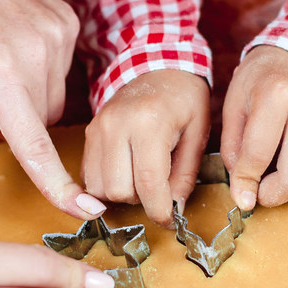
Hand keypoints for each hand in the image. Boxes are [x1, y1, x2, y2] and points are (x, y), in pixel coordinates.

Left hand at [0, 0, 104, 219]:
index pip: (34, 145)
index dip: (59, 185)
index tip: (86, 213)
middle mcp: (37, 54)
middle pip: (41, 122)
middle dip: (16, 120)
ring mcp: (59, 35)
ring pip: (53, 97)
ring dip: (28, 95)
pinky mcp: (68, 22)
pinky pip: (60, 69)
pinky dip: (38, 69)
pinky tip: (11, 40)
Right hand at [82, 70, 209, 225]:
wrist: (158, 67)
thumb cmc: (185, 99)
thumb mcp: (198, 134)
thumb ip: (186, 175)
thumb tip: (173, 210)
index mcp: (149, 122)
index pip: (148, 183)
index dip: (159, 210)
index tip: (170, 220)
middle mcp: (117, 125)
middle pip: (119, 190)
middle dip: (141, 200)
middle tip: (158, 188)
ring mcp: (98, 128)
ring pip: (99, 188)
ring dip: (122, 194)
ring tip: (142, 178)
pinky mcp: (88, 133)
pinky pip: (89, 176)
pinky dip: (107, 185)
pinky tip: (127, 172)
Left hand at [221, 46, 287, 208]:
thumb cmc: (260, 81)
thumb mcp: (234, 106)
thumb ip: (234, 149)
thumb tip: (243, 191)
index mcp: (276, 96)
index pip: (258, 156)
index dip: (244, 183)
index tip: (241, 196)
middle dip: (273, 196)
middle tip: (261, 192)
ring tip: (286, 180)